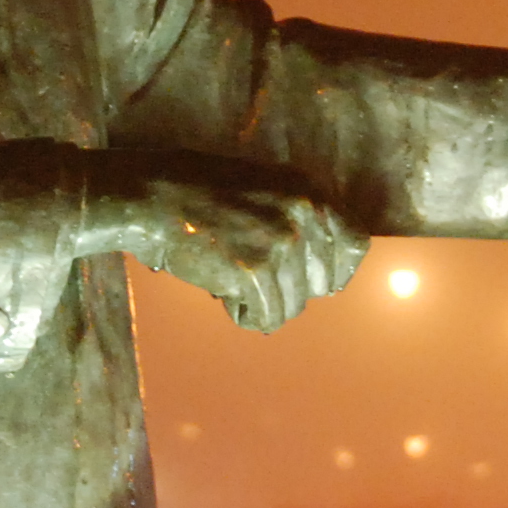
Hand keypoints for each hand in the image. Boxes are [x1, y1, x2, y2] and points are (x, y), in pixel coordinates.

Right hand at [92, 154, 365, 332]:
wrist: (152, 196)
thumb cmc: (198, 194)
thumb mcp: (264, 188)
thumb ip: (298, 217)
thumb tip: (321, 270)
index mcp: (310, 191)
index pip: (355, 246)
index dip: (333, 271)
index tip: (310, 281)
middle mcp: (305, 214)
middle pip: (322, 284)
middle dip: (289, 288)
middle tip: (252, 274)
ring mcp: (282, 243)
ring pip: (292, 306)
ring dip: (260, 301)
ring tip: (226, 275)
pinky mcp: (256, 272)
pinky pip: (265, 318)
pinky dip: (242, 313)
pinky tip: (219, 291)